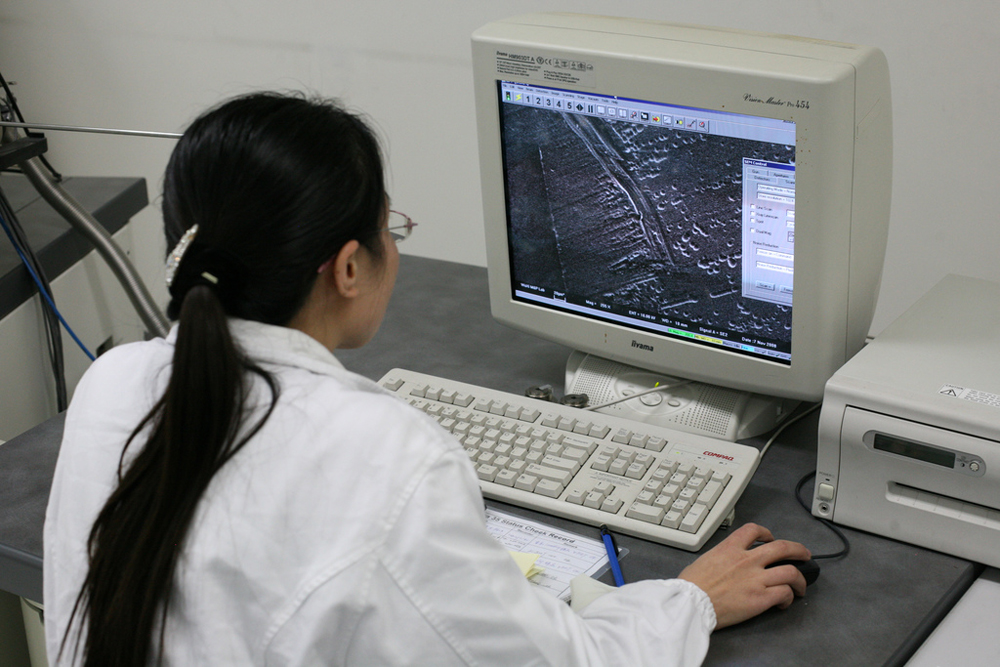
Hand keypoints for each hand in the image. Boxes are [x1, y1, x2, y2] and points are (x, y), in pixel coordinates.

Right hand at [678, 523, 809, 628]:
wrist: (691, 603)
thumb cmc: (692, 586)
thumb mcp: (704, 560)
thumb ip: (720, 557)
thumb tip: (725, 563)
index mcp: (730, 548)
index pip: (754, 530)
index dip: (767, 532)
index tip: (770, 538)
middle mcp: (747, 560)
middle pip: (782, 548)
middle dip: (798, 550)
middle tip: (804, 554)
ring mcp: (756, 579)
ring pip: (791, 572)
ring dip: (800, 579)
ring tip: (801, 586)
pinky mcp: (760, 598)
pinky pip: (784, 593)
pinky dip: (788, 598)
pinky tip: (784, 603)